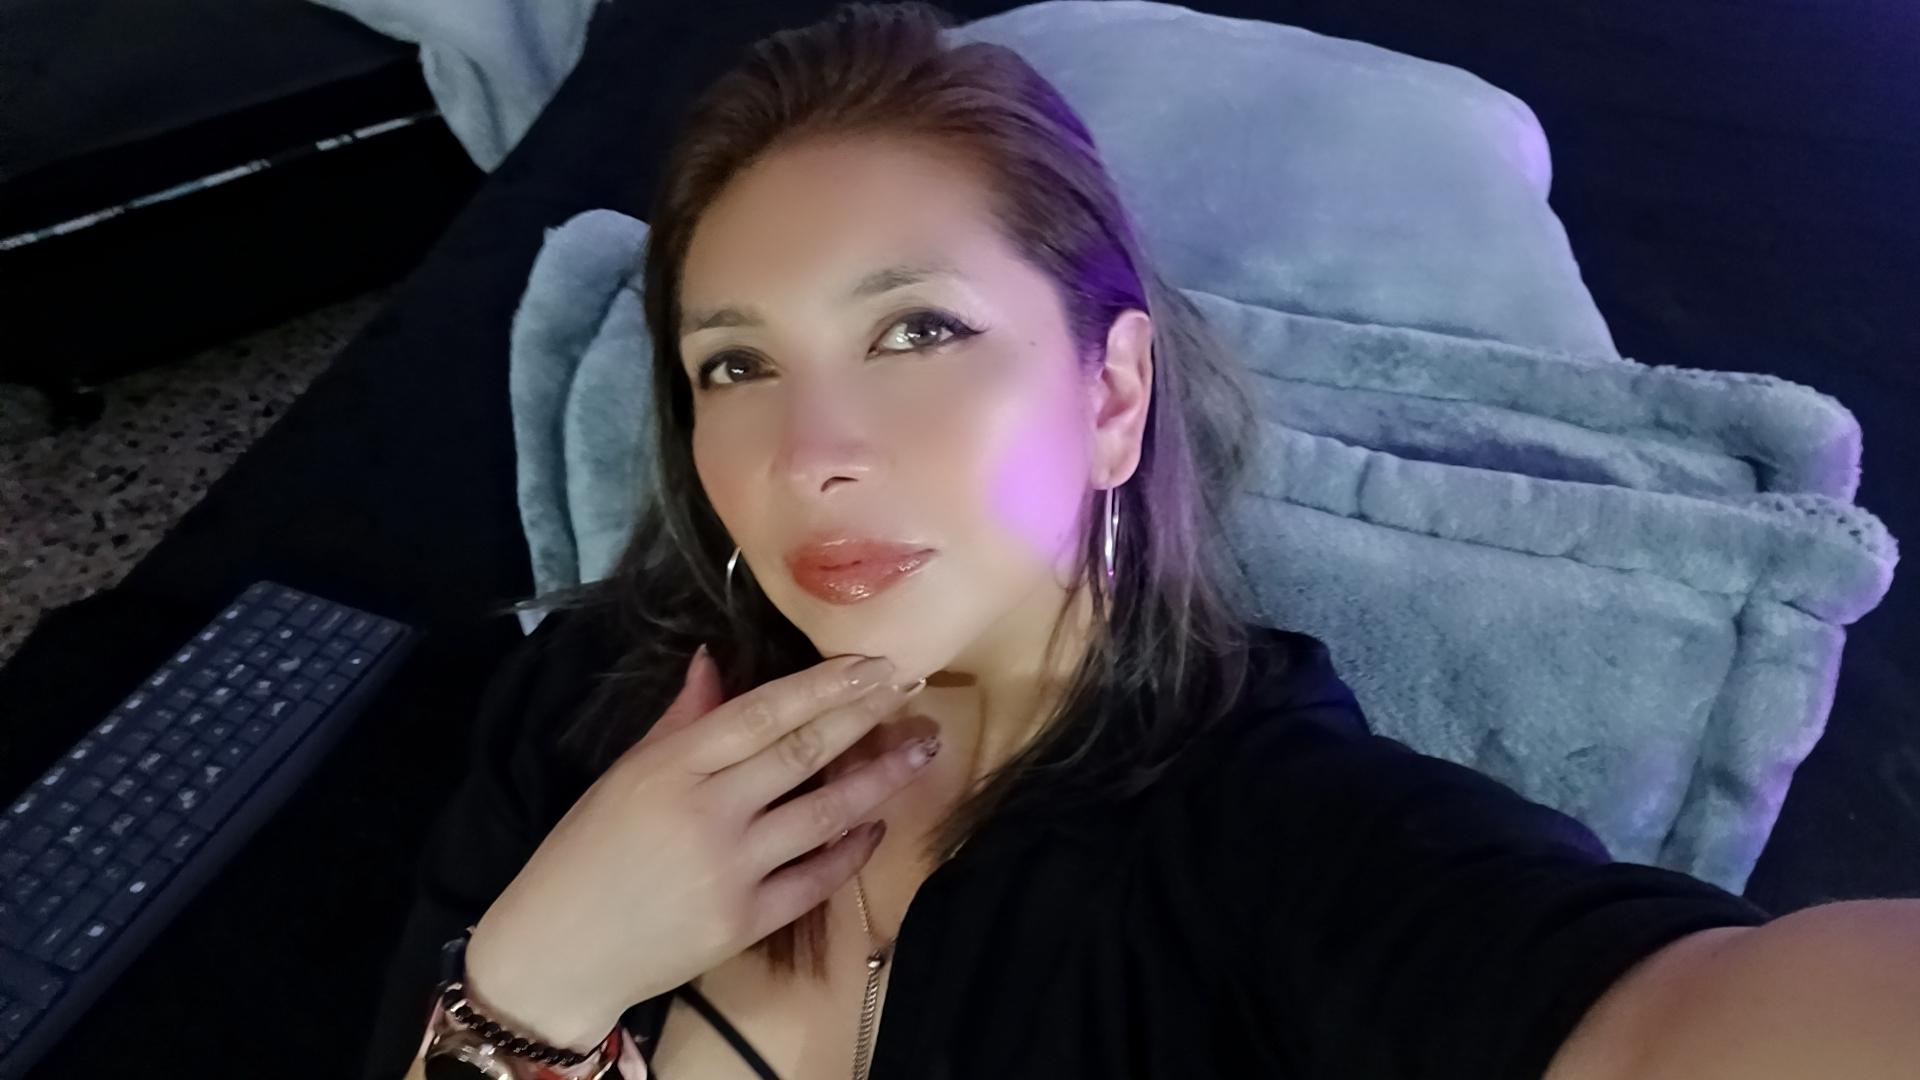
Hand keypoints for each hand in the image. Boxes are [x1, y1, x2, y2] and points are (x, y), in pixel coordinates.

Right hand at [462, 645, 939, 1050]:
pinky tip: (877, 824)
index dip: (824, 685)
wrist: (557, 953)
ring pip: (825, 815)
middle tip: (913, 687)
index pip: (763, 712)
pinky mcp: (746, 923)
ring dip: (880, 780)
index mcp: (671, 768)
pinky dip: (852, 849)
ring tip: (922, 751)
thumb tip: (715, 662)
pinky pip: (816, 879)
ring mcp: (731, 871)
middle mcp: (707, 813)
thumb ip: (679, 720)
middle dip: (865, 717)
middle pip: (803, 753)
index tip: (873, 663)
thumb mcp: (623, 775)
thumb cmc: (584, 854)